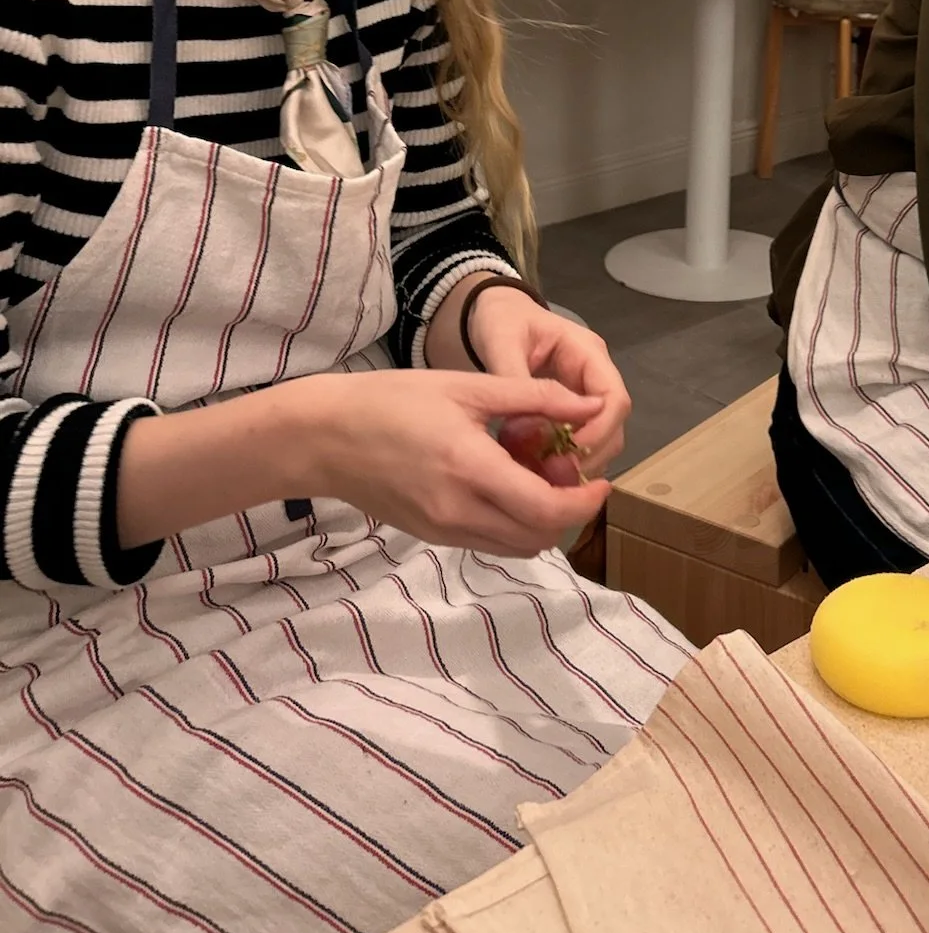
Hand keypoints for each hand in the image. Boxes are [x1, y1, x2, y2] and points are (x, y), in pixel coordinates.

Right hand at [301, 370, 611, 554]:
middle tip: (571, 473)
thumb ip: (533, 397)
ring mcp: (443, 530)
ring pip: (515, 546)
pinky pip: (488, 541)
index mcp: (471, 470)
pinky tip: (506, 485)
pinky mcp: (431, 535)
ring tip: (540, 477)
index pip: (547, 510)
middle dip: (568, 512)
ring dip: (541, 521)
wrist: (324, 437)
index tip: (600, 478)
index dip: (584, 501)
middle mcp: (459, 512)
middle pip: (538, 538)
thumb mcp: (467, 386)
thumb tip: (588, 404)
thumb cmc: (393, 400)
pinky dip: (512, 523)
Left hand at [467, 287, 629, 475]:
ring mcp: (586, 394)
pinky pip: (582, 441)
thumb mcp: (502, 342)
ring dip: (580, 460)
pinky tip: (539, 469)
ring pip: (603, 438)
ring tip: (544, 476)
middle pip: (615, 423)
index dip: (599, 431)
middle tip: (554, 475)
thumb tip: (530, 429)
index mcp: (587, 353)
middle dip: (591, 453)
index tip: (567, 455)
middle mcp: (595, 375)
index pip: (613, 397)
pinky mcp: (573, 411)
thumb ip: (515, 380)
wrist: (496, 314)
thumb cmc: (502, 320)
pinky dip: (567, 459)